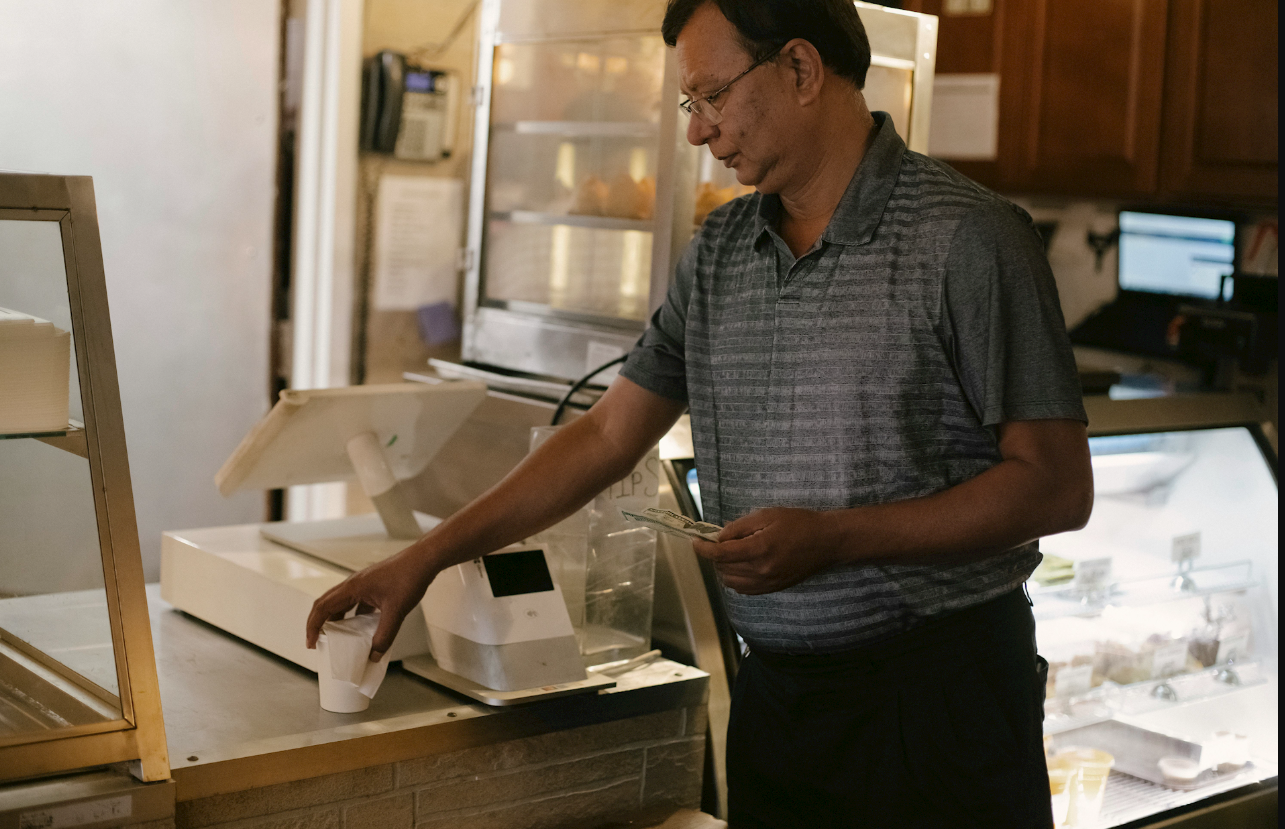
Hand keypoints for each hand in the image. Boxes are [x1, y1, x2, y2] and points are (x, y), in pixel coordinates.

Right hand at [305, 546, 437, 660]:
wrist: (424, 560)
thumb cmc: (409, 578)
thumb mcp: (396, 612)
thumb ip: (384, 636)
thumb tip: (373, 656)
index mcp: (352, 588)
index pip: (322, 607)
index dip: (313, 626)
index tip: (311, 643)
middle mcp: (353, 584)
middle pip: (326, 604)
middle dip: (319, 624)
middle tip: (318, 643)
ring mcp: (363, 584)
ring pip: (341, 603)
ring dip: (336, 620)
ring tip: (337, 639)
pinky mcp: (373, 586)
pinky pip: (356, 603)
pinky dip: (353, 616)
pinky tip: (362, 629)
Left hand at [690, 507, 841, 594]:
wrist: (827, 542)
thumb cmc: (799, 523)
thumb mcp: (767, 515)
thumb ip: (739, 527)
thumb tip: (719, 537)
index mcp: (759, 549)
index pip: (720, 554)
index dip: (703, 548)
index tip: (695, 541)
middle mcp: (761, 571)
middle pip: (722, 568)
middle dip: (714, 555)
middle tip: (716, 541)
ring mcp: (767, 583)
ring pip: (731, 582)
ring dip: (723, 568)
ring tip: (729, 553)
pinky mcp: (773, 588)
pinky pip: (744, 590)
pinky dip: (735, 579)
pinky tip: (741, 566)